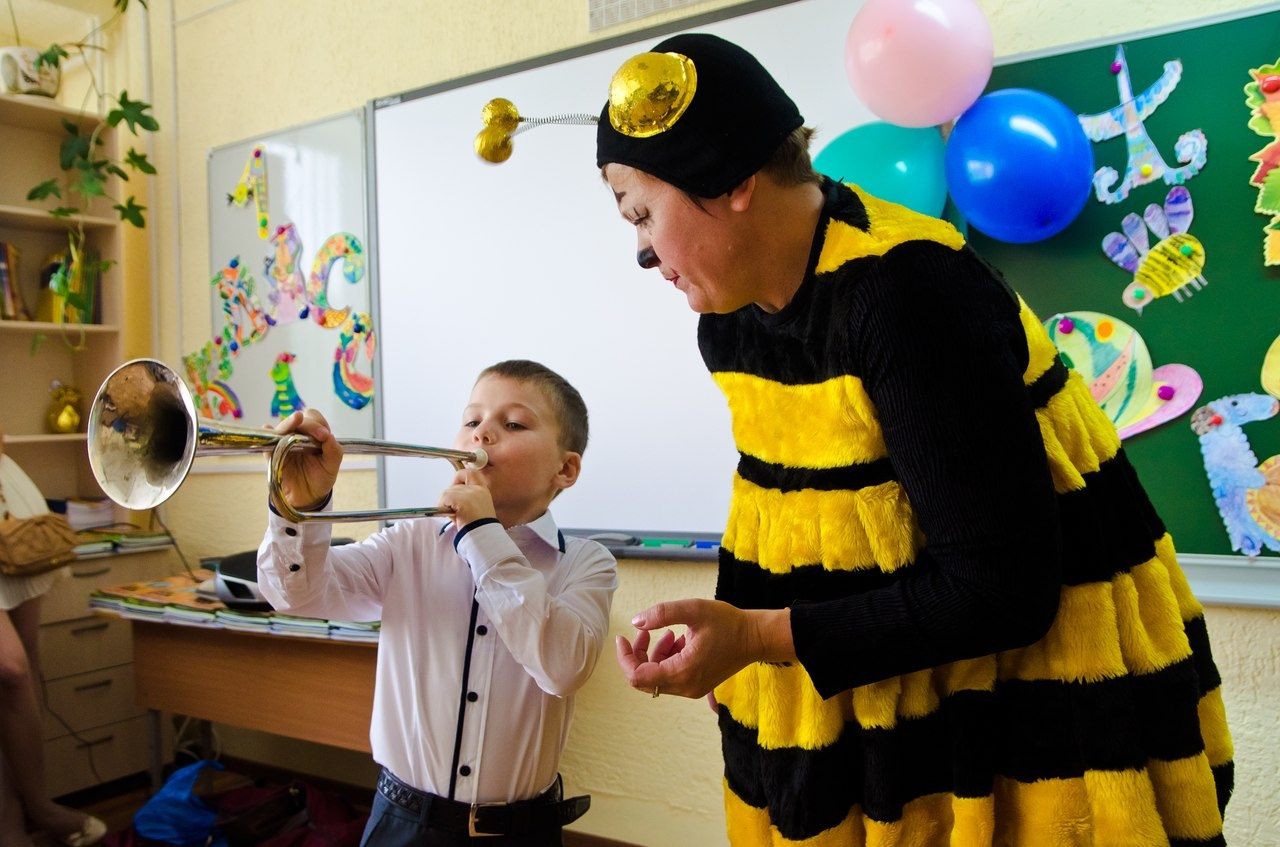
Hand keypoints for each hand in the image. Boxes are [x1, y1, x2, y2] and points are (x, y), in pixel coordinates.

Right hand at [271, 410, 341, 509]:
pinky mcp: (272, 454)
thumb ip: (334, 450)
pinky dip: (267, 435)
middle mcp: (297, 435)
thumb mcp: (332, 466)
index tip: (324, 435)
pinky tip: (268, 428)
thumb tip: (329, 436)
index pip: (314, 419)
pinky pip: (267, 442)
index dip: (318, 424)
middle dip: (308, 424)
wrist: (307, 496)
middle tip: (318, 434)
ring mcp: (283, 442)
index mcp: (313, 434)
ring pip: (282, 428)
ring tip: (296, 420)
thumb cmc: (320, 477)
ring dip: (289, 424)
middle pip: (298, 420)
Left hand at [437, 469, 496, 527]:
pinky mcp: (461, 499)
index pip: (471, 473)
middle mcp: (477, 489)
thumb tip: (451, 497)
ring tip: (456, 517)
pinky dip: (443, 507)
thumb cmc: (479, 528)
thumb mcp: (477, 509)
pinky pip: (444, 499)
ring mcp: (469, 493)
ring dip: (446, 504)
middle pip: (453, 486)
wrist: (483, 536)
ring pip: (447, 493)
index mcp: (483, 491)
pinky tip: (452, 517)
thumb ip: (466, 499)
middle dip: (450, 497)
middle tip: (454, 511)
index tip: (454, 485)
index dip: (459, 476)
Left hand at [615, 599, 793, 698]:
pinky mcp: (697, 685)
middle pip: (644, 679)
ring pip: (656, 678)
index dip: (625, 657)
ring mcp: (691, 688)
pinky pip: (670, 677)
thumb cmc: (728, 623)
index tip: (623, 637)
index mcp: (682, 672)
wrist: (756, 638)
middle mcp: (685, 686)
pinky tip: (679, 640)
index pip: (637, 676)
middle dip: (639, 654)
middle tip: (646, 631)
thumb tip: (637, 622)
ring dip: (654, 655)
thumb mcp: (694, 610)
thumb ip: (662, 614)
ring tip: (669, 633)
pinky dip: (667, 659)